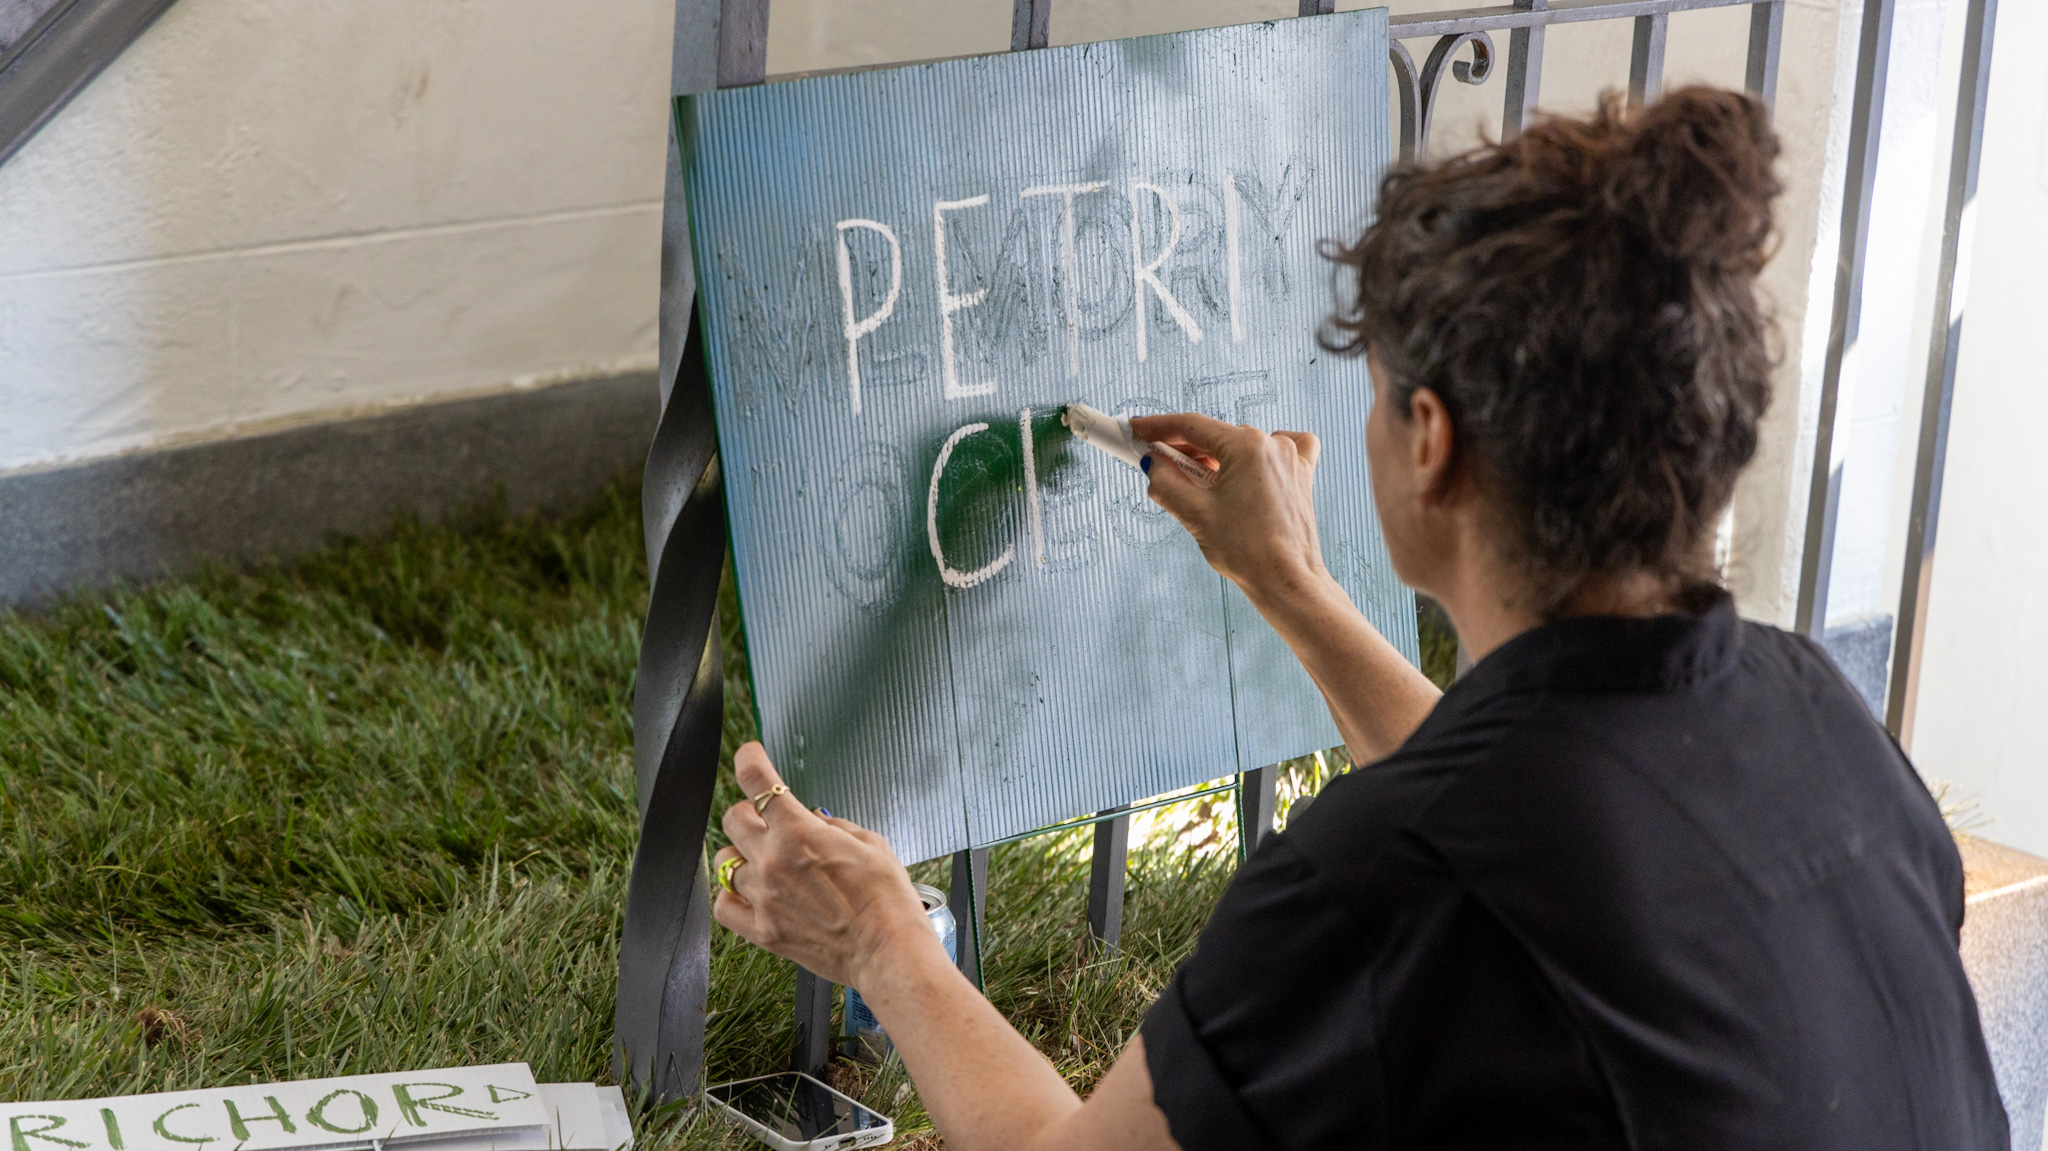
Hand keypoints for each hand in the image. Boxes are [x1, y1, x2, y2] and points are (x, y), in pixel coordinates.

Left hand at [711, 743, 946, 988]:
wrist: (888, 950)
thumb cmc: (887, 898)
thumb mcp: (870, 844)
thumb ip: (835, 826)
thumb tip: (817, 823)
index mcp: (799, 831)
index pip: (757, 781)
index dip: (749, 758)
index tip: (749, 754)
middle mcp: (772, 861)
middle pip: (733, 819)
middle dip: (749, 812)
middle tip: (765, 819)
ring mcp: (763, 898)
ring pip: (725, 862)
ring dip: (742, 855)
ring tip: (762, 861)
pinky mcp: (763, 931)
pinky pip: (724, 906)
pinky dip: (731, 895)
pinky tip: (749, 893)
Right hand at [1127, 412, 1331, 605]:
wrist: (1286, 581)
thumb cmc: (1249, 553)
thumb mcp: (1195, 514)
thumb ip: (1166, 482)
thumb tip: (1153, 464)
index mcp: (1247, 447)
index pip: (1191, 426)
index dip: (1158, 427)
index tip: (1138, 429)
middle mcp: (1272, 445)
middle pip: (1215, 436)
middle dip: (1184, 449)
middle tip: (1158, 465)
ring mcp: (1291, 459)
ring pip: (1241, 445)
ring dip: (1217, 458)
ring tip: (1199, 485)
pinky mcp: (1301, 476)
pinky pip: (1280, 450)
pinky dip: (1259, 455)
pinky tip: (1248, 470)